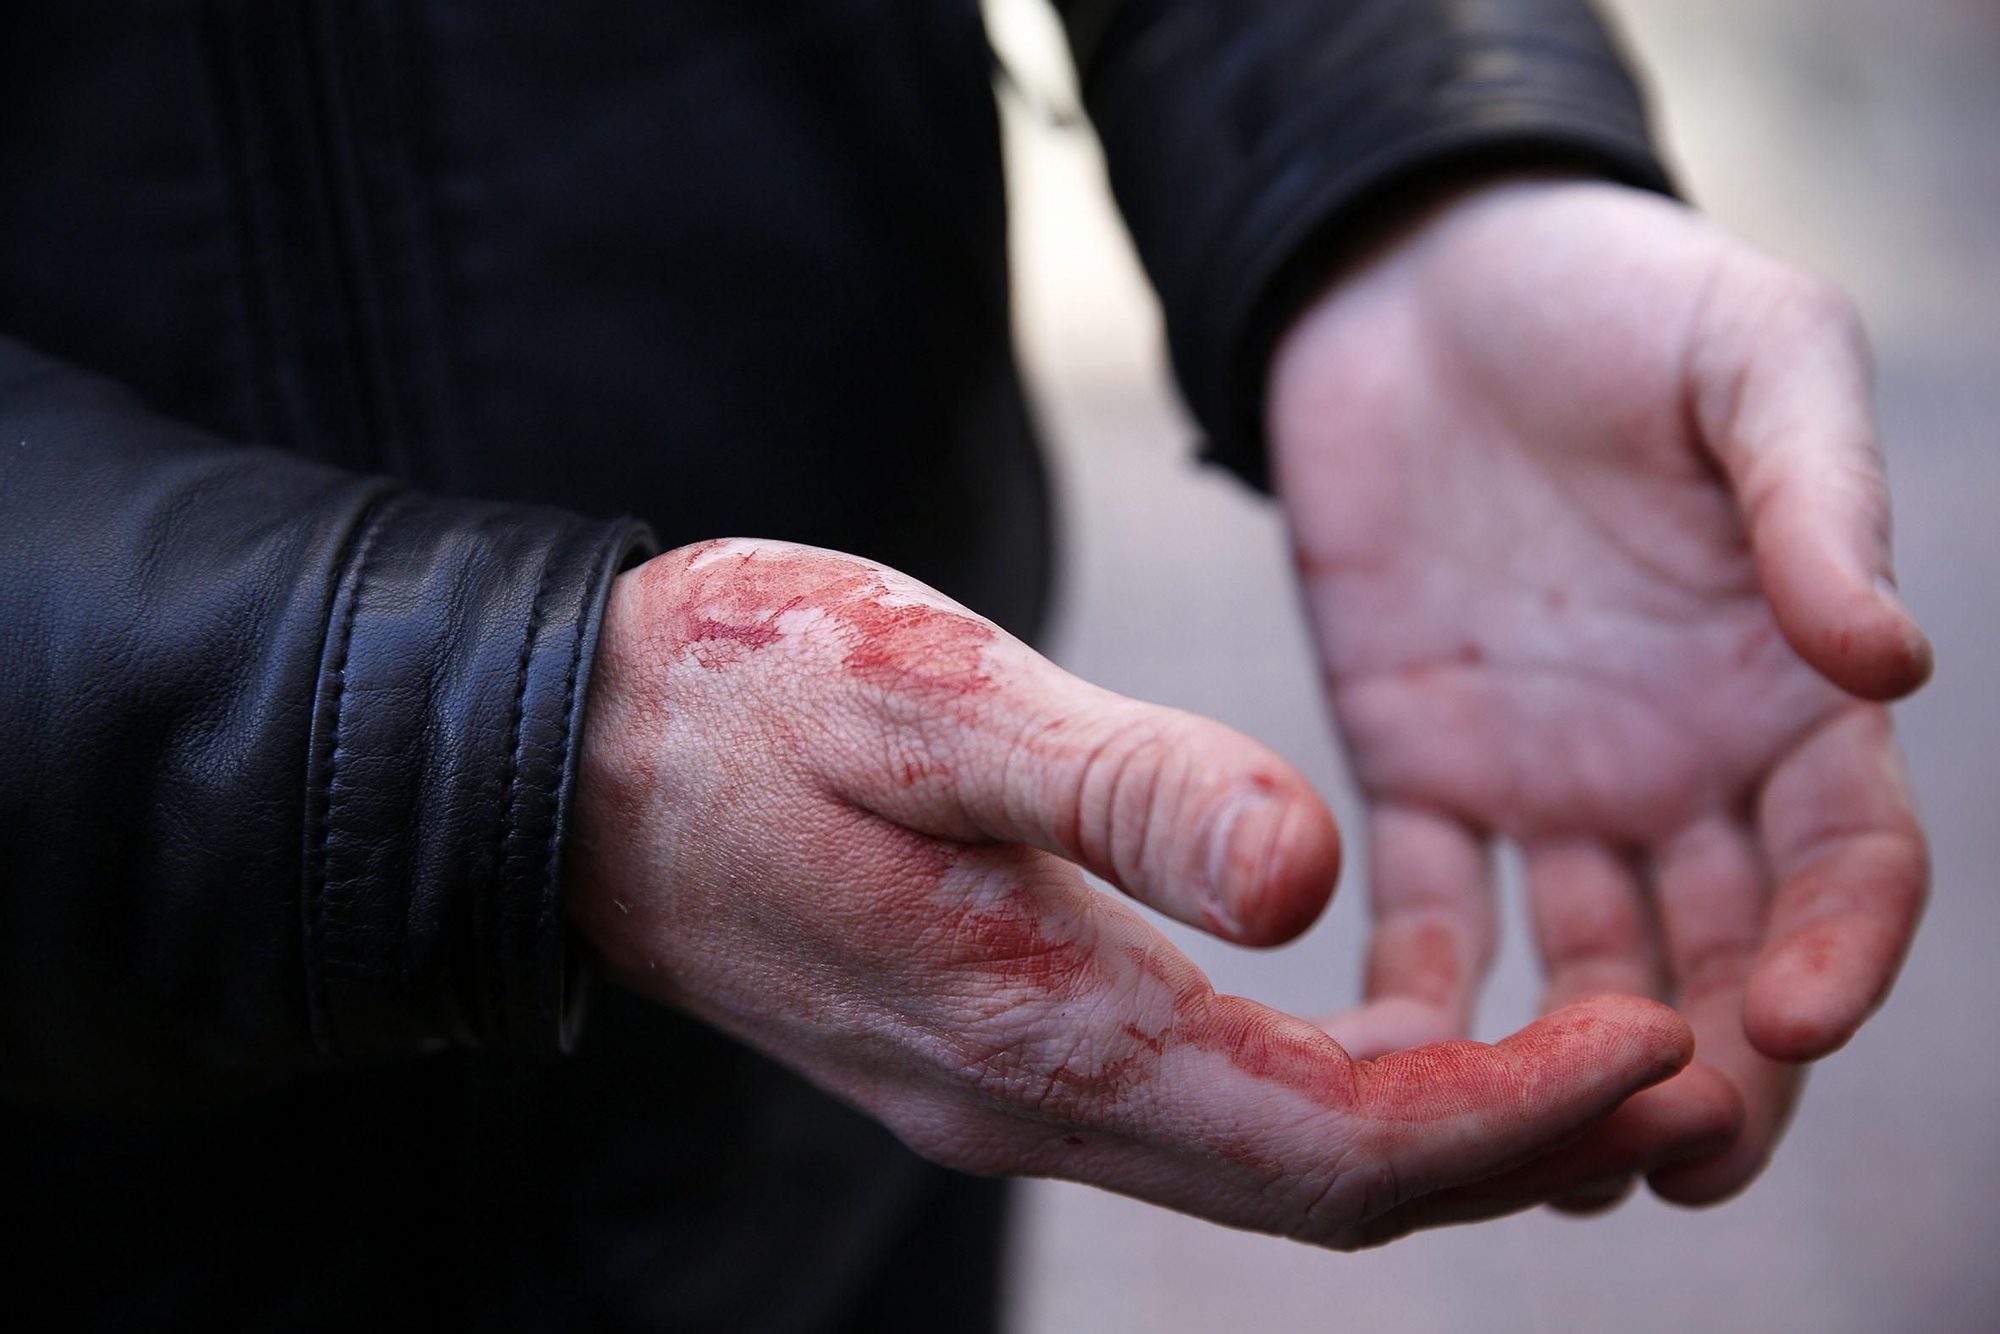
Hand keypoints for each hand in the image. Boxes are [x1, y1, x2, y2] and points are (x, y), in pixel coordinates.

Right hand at [568, 538, 1734, 1246]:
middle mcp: (1035, 1104)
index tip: (1654, 1045)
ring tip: (1577, 1055)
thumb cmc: (741, 701)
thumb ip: (1117, 785)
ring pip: (1271, 1164)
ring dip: (1434, 1129)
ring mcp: (1008, 1093)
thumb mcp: (930, 700)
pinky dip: (1329, 1091)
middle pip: (1325, 1189)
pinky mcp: (994, 1048)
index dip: (1510, 1112)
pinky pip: (1204, 1115)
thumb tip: (1311, 870)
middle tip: (1676, 1073)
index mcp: (1038, 1029)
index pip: (1332, 1143)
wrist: (569, 764)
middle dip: (1513, 1147)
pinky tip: (1389, 1019)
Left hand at [1269, 177, 1931, 1206]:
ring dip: (1576, 1075)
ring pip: (1586, 970)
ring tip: (1553, 1166)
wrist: (1419, 277)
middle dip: (1715, 1069)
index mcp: (1788, 687)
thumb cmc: (1612, 295)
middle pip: (1724, 956)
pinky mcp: (1417, 766)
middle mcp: (1682, 763)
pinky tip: (1393, 1067)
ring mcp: (1548, 779)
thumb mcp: (1752, 358)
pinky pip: (1426, 908)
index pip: (1846, 859)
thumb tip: (1894, 670)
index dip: (1839, 946)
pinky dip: (1420, 997)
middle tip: (1678, 1158)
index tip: (1789, 1014)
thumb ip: (1815, 507)